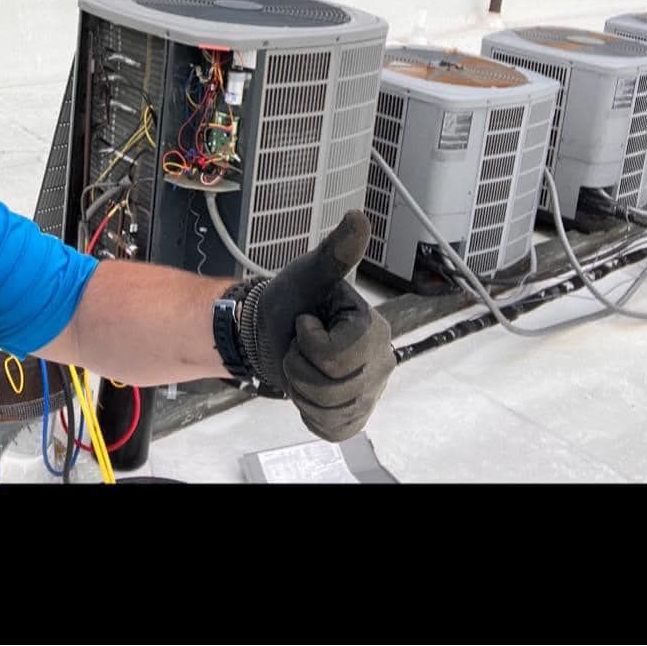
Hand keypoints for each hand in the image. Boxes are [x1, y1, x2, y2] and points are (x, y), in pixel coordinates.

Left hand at [241, 210, 394, 442]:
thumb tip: (359, 217)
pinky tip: (307, 390)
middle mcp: (381, 361)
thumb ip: (336, 251)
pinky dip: (310, 413)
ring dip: (302, 388)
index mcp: (374, 328)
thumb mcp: (306, 274)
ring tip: (302, 364)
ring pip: (332, 410)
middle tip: (299, 345)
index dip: (310, 342)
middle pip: (336, 388)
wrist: (265, 332)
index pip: (341, 356)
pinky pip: (331, 429)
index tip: (305, 323)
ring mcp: (369, 392)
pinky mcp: (353, 416)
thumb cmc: (287, 301)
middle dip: (302, 367)